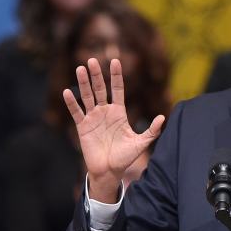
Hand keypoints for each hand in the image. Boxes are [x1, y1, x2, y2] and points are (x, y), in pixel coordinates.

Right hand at [63, 57, 164, 202]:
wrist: (110, 171)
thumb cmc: (125, 157)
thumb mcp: (141, 143)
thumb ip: (152, 130)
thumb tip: (163, 117)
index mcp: (119, 112)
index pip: (117, 89)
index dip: (116, 76)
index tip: (115, 60)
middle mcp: (105, 111)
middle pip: (100, 89)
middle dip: (96, 75)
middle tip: (92, 60)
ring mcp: (93, 118)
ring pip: (87, 96)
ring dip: (83, 83)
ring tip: (80, 68)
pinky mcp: (83, 127)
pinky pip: (76, 112)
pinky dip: (71, 102)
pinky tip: (67, 91)